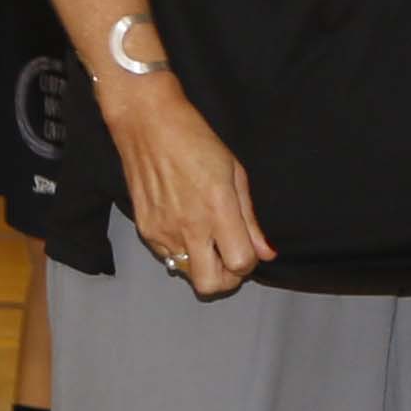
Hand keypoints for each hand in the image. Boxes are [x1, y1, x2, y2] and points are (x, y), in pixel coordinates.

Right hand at [113, 85, 270, 299]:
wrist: (148, 125)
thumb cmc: (196, 140)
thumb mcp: (235, 173)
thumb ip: (250, 220)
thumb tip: (266, 253)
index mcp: (218, 209)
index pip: (240, 263)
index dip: (249, 263)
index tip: (247, 249)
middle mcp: (190, 227)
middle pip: (210, 285)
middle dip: (225, 279)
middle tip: (228, 259)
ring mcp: (163, 232)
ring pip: (187, 274)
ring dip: (201, 264)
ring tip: (205, 237)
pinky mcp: (144, 231)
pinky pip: (167, 258)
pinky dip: (180, 251)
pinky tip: (184, 225)